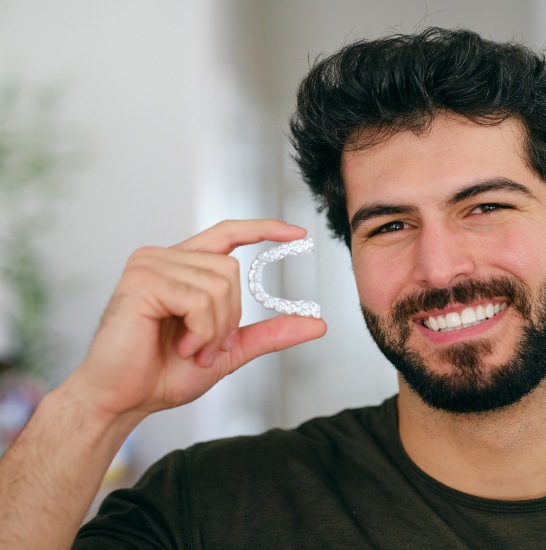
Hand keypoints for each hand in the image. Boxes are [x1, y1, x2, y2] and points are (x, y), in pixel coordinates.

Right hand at [67, 220, 326, 419]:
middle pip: (231, 270)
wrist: (123, 401)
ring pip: (220, 285)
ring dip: (213, 330)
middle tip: (201, 347)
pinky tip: (179, 346)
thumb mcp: (229, 350)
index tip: (299, 235)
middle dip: (228, 319)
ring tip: (187, 349)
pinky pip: (199, 300)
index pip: (229, 233)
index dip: (264, 229)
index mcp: (183, 266)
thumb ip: (269, 333)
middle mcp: (165, 257)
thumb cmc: (164, 373)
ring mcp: (151, 264)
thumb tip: (317, 324)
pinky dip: (200, 331)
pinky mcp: (141, 280)